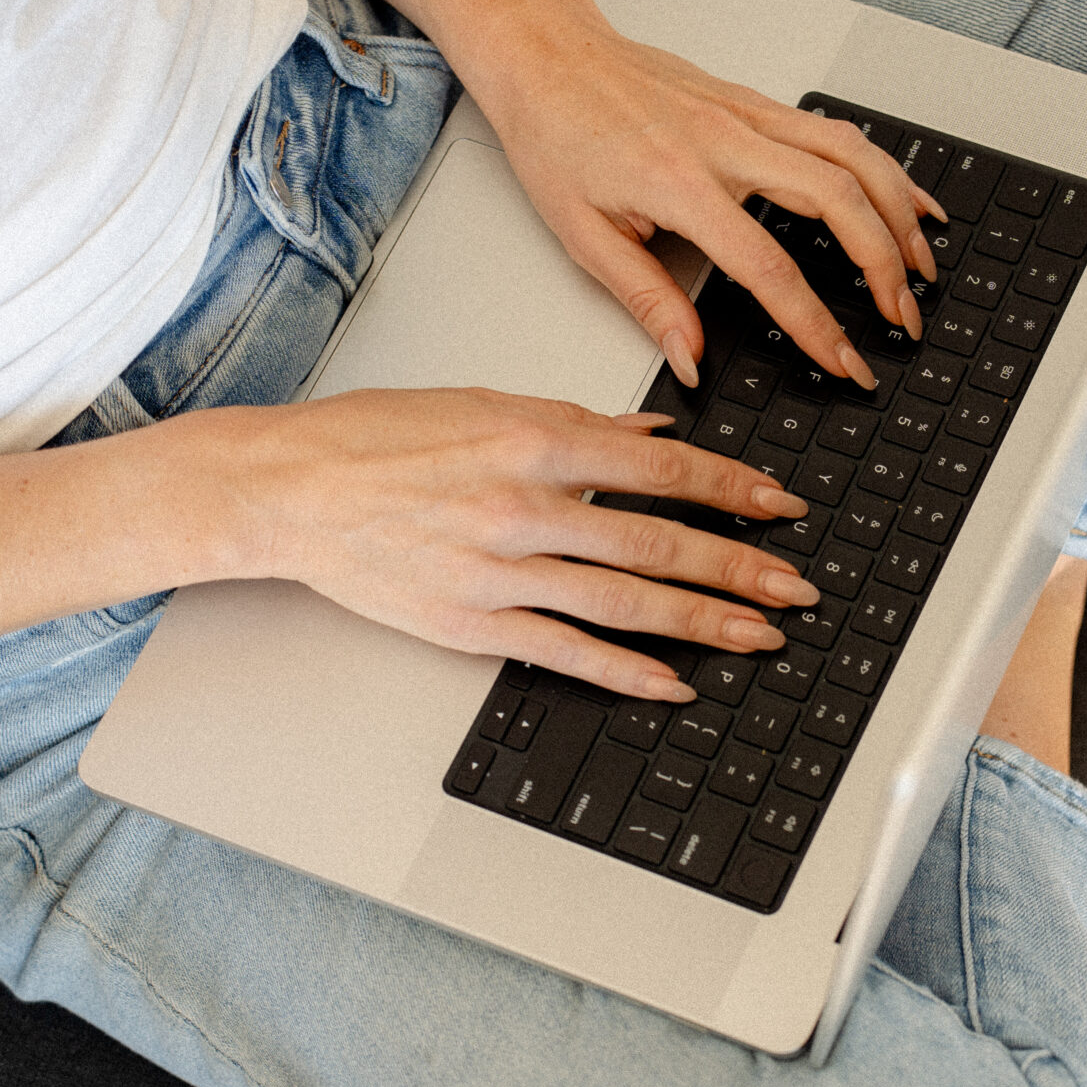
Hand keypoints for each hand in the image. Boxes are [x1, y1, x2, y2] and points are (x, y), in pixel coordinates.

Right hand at [229, 388, 821, 698]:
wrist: (289, 489)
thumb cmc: (375, 437)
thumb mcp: (482, 401)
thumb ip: (576, 422)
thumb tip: (654, 434)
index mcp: (532, 439)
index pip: (659, 469)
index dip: (731, 491)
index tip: (780, 506)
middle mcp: (523, 506)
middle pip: (657, 543)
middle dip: (740, 569)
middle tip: (797, 587)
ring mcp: (499, 572)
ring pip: (624, 601)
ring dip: (702, 624)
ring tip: (760, 638)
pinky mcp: (471, 623)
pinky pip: (564, 652)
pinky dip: (625, 672)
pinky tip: (674, 685)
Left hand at [460, 0, 946, 390]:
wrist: (544, 54)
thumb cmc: (555, 135)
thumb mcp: (583, 236)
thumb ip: (647, 301)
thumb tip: (690, 360)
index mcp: (679, 184)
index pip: (769, 267)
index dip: (815, 324)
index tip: (845, 360)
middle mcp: (725, 141)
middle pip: (837, 201)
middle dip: (883, 266)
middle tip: (902, 318)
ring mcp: (747, 113)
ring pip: (852, 156)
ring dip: (900, 212)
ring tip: (924, 264)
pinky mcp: (754, 101)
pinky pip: (836, 132)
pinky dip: (883, 167)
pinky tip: (907, 198)